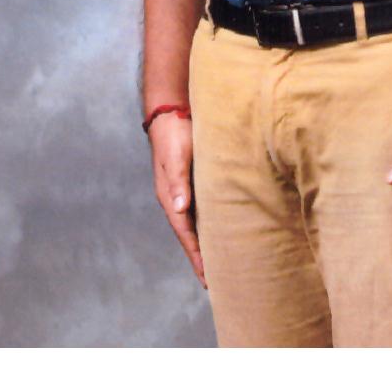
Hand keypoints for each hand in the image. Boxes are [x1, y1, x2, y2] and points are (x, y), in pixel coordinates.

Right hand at [148, 114, 206, 288]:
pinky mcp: (193, 180)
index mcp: (171, 197)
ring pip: (196, 223)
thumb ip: (179, 182)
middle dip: (202, 257)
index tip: (207, 278)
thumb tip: (180, 208)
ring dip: (206, 242)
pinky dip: (209, 223)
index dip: (197, 256)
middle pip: (190, 235)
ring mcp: (185, 190)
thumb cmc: (175, 133)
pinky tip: (220, 227)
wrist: (172, 111)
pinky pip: (202, 209)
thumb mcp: (177, 157)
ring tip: (220, 261)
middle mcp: (177, 198)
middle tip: (215, 281)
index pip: (185, 234)